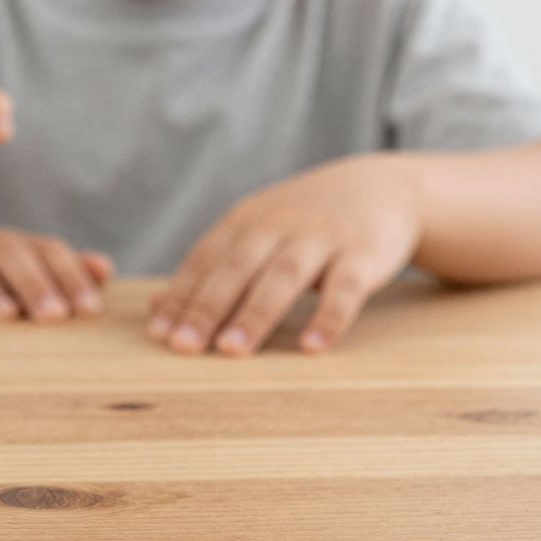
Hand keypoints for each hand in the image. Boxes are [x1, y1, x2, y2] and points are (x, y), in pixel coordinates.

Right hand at [0, 227, 113, 319]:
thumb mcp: (22, 289)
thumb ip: (63, 278)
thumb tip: (104, 267)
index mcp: (13, 247)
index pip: (47, 250)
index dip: (69, 276)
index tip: (87, 310)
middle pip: (9, 252)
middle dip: (33, 283)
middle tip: (52, 316)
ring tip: (3, 315)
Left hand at [147, 158, 421, 355]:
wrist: (382, 189)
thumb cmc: (303, 223)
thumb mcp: (254, 232)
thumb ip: (210, 267)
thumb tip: (158, 305)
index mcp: (244, 222)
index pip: (205, 261)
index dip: (181, 296)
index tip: (158, 333)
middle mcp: (278, 225)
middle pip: (236, 268)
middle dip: (206, 308)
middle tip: (182, 346)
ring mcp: (321, 238)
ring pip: (283, 277)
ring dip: (255, 315)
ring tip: (231, 351)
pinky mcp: (363, 255)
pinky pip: (345, 289)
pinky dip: (329, 318)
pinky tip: (312, 347)